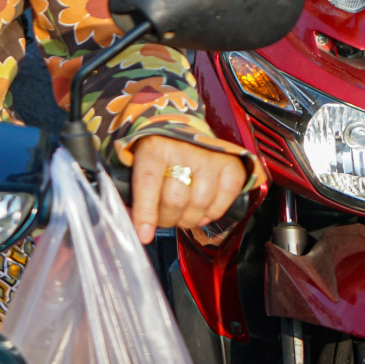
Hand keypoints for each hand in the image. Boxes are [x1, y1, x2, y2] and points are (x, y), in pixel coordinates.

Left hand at [128, 136, 246, 243]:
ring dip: (188, 220)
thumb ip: (134, 191)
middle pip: (175, 199)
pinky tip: (202, 212)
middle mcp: (183, 149)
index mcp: (154, 146)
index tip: (144, 234)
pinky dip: (211, 214)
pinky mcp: (230, 166)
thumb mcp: (139, 161)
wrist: (187, 129)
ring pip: (199, 204)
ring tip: (181, 216)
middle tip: (163, 219)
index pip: (148, 182)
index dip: (146, 212)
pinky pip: (222, 203)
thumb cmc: (160, 151)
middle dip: (166, 219)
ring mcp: (210, 157)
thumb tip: (135, 226)